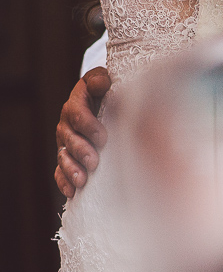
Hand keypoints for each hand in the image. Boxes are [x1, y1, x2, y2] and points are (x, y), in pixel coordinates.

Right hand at [55, 67, 110, 197]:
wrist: (108, 101)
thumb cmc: (111, 91)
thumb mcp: (107, 81)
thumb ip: (102, 80)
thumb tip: (102, 83)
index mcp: (76, 103)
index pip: (76, 113)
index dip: (88, 126)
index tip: (103, 138)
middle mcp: (68, 123)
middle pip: (69, 138)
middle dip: (80, 151)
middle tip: (93, 162)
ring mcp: (67, 141)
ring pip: (64, 156)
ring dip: (71, 169)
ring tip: (82, 180)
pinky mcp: (69, 156)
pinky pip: (61, 170)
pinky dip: (65, 181)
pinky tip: (73, 191)